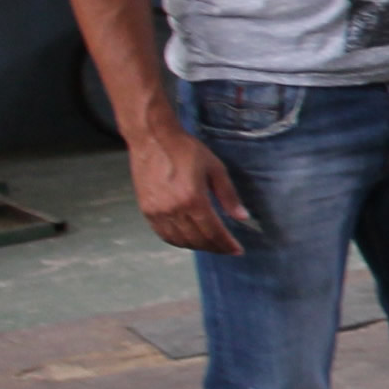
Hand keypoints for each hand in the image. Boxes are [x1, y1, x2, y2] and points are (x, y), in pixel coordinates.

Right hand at [130, 127, 252, 254]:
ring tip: (211, 244)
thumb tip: (243, 217)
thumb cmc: (186, 150)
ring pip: (180, 240)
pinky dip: (178, 241)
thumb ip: (229, 195)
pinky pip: (163, 234)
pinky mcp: (146, 210)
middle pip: (197, 240)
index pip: (213, 232)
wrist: (153, 138)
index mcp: (193, 200)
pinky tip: (188, 239)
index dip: (226, 244)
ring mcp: (157, 212)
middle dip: (215, 247)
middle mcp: (174, 210)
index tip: (237, 250)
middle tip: (226, 248)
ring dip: (197, 246)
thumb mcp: (215, 168)